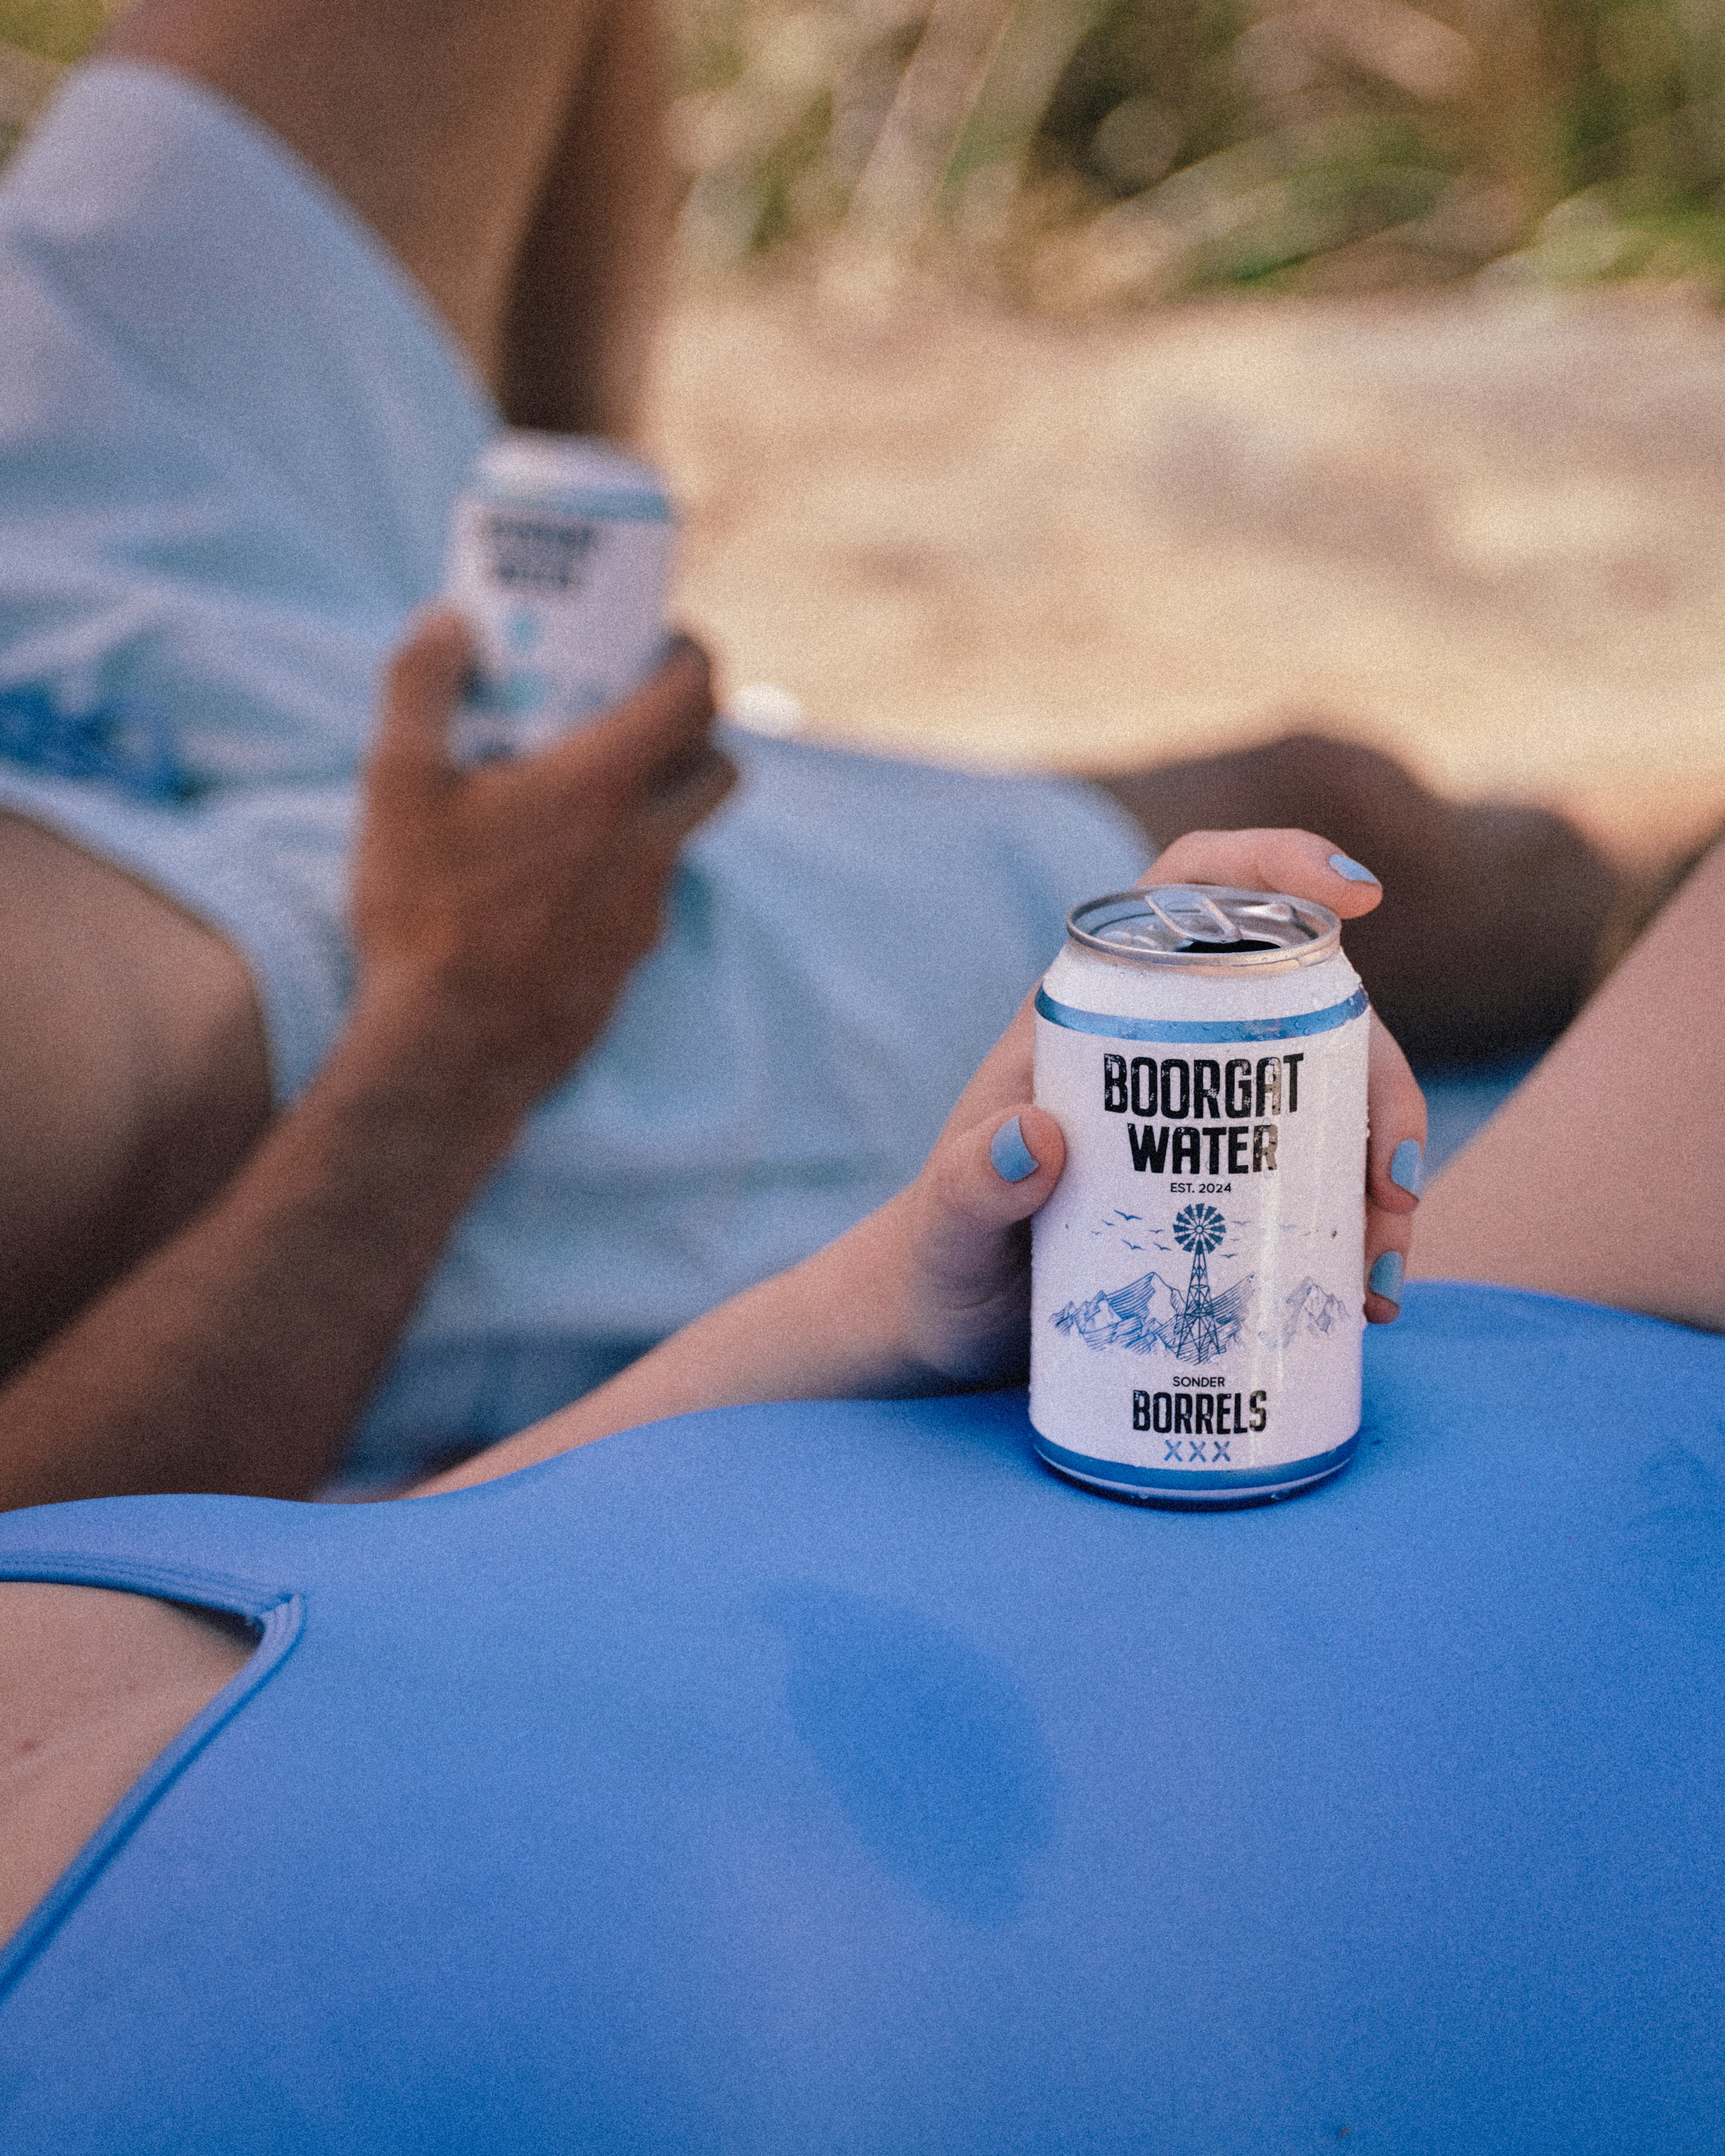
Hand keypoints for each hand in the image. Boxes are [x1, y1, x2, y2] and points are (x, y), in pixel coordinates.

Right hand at [352, 611, 734, 1120]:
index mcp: (603, 787)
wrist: (446, 1055)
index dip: (694, 656)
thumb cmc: (422, 915)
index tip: (662, 643)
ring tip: (578, 794)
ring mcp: (647, 910)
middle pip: (716, 766)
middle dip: (689, 731)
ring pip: (683, 834)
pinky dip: (623, 865)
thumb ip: (420, 686)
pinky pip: (647, 893)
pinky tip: (556, 871)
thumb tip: (447, 620)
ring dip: (652, 801)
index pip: (699, 697)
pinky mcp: (631, 961)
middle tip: (629, 715)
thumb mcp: (397, 785)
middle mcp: (646, 846)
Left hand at [890, 829, 1425, 1385]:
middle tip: (1391, 1183)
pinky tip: (1369, 1297)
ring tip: (1379, 1275)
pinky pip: (1320, 1178)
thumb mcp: (948, 1226)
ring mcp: (1207, 1112)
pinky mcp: (1229, 1182)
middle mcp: (1165, 1042)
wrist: (948, 1324)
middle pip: (1304, 1006)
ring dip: (1381, 1173)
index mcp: (1095, 1006)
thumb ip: (968, 1184)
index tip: (1359, 896)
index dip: (1277, 868)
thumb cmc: (941, 1257)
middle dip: (1377, 1082)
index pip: (1193, 890)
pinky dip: (1359, 1229)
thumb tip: (1034, 1135)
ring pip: (1332, 1098)